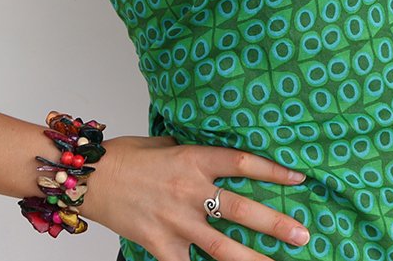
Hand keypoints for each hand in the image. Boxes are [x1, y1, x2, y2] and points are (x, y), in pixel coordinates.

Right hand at [81, 134, 309, 260]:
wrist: (90, 177)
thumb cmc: (124, 156)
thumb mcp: (163, 143)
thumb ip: (191, 153)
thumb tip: (212, 162)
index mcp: (193, 158)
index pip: (242, 163)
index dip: (273, 172)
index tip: (298, 179)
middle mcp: (190, 190)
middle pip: (242, 210)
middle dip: (276, 224)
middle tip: (302, 235)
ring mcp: (176, 221)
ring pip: (224, 247)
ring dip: (255, 258)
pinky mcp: (160, 245)